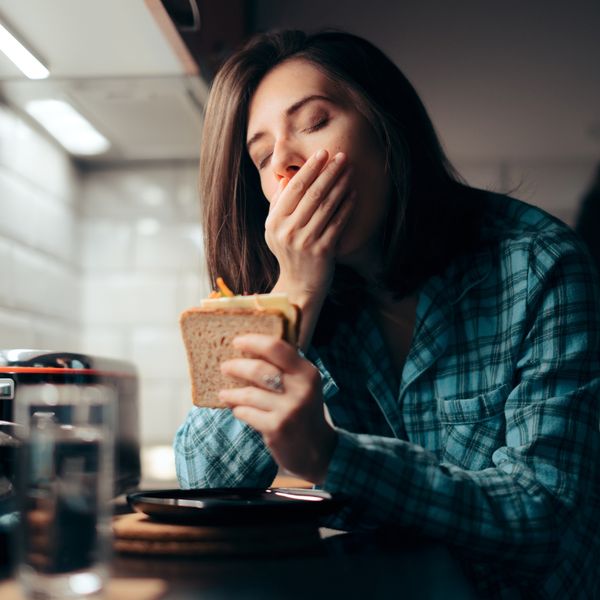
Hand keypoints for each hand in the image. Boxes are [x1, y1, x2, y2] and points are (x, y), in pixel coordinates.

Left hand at [218, 334, 337, 483]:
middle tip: (225, 367)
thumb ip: (285, 367)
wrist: (316, 450)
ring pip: (248, 393)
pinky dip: (238, 410)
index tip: (237, 341)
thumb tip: (250, 348)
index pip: (277, 347)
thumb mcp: (303, 385)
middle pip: (258, 369)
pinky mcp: (277, 428)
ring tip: (224, 394)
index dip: (253, 341)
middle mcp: (301, 389)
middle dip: (236, 367)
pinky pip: (247, 413)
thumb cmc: (303, 411)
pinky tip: (237, 410)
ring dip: (232, 393)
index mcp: (307, 373)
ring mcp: (289, 409)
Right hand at [266, 149, 354, 307]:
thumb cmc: (289, 252)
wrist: (299, 285)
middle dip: (328, 171)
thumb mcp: (275, 230)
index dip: (309, 169)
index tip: (322, 153)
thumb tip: (287, 178)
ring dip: (340, 184)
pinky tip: (353, 193)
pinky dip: (346, 205)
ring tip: (349, 170)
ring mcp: (305, 241)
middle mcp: (288, 231)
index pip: (294, 188)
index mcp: (274, 222)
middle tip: (341, 155)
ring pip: (326, 205)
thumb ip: (279, 204)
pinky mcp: (322, 250)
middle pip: (312, 193)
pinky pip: (338, 222)